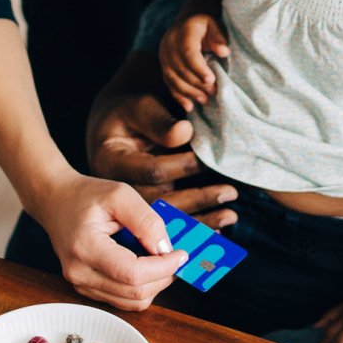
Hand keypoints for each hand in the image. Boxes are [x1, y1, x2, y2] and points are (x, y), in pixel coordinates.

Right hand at [26, 169, 188, 311]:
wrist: (56, 202)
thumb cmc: (86, 196)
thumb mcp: (120, 194)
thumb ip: (146, 221)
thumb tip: (166, 249)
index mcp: (86, 248)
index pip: (133, 274)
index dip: (164, 267)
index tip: (181, 254)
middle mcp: (80, 273)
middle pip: (135, 292)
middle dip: (164, 276)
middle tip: (176, 256)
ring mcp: (81, 284)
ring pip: (131, 302)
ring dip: (154, 284)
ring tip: (160, 260)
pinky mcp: (87, 289)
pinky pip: (122, 299)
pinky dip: (141, 286)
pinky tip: (144, 265)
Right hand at [87, 83, 237, 228]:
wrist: (112, 134)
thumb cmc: (130, 115)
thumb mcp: (140, 109)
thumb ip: (159, 122)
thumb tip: (185, 132)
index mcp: (112, 161)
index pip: (152, 170)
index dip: (184, 166)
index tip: (210, 160)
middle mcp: (117, 190)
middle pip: (159, 202)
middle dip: (198, 199)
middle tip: (231, 193)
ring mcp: (126, 207)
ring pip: (165, 221)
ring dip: (200, 221)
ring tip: (231, 216)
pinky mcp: (139, 217)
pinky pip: (167, 229)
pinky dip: (191, 231)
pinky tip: (216, 233)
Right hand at [159, 13, 229, 112]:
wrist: (187, 25)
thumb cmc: (205, 27)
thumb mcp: (214, 25)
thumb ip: (219, 37)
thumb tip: (223, 52)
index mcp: (183, 32)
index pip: (188, 53)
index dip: (199, 68)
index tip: (211, 80)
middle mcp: (169, 44)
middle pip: (181, 68)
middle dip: (197, 83)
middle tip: (214, 92)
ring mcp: (163, 56)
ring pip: (173, 78)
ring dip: (189, 92)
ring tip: (205, 100)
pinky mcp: (163, 67)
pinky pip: (168, 84)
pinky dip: (179, 96)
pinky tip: (189, 106)